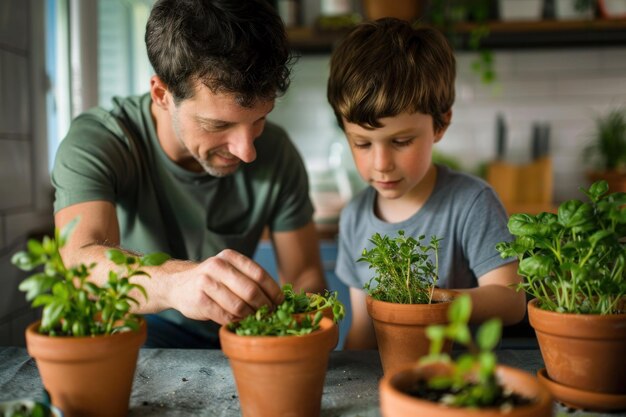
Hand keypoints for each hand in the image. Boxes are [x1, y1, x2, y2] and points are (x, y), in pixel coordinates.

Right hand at [166, 249, 282, 323]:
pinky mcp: (199, 300)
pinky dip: (236, 321)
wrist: (177, 285)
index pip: (259, 274)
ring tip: (254, 319)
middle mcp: (217, 266)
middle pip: (251, 291)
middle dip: (264, 306)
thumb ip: (249, 279)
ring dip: (250, 316)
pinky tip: (238, 321)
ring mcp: (206, 282)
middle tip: (270, 314)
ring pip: (239, 306)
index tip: (281, 302)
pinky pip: (225, 316)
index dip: (273, 291)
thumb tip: (279, 298)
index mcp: (230, 257)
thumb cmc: (212, 281)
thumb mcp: (229, 271)